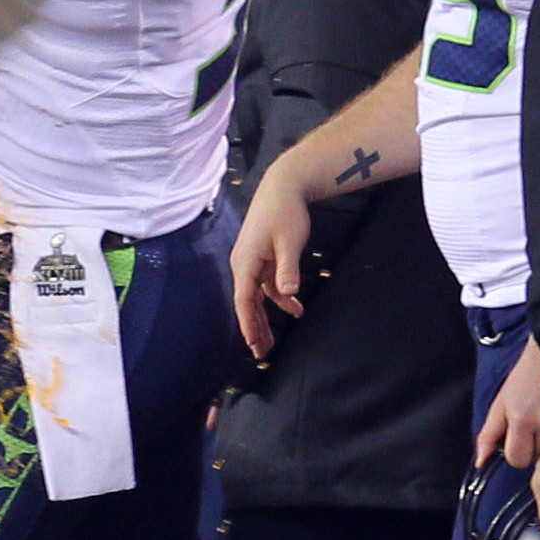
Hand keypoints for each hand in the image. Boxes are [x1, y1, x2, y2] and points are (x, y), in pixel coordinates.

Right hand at [231, 162, 313, 357]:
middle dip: (254, 329)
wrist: (283, 187)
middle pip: (247, 303)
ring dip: (265, 318)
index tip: (253, 344)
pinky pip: (267, 285)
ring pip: (257, 297)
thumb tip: (287, 293)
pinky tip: (295, 309)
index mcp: (245, 262)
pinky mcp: (262, 258)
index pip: (244, 300)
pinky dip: (279, 299)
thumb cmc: (285, 212)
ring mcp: (252, 262)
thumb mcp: (290, 242)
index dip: (248, 324)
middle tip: (261, 353)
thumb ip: (287, 269)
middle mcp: (244, 265)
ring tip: (271, 342)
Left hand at [474, 336, 539, 469]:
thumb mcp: (500, 403)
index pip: (516, 460)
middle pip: (535, 460)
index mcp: (522, 419)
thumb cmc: (526, 377)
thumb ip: (488, 435)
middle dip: (531, 449)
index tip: (516, 440)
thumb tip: (480, 463)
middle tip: (533, 428)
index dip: (514, 453)